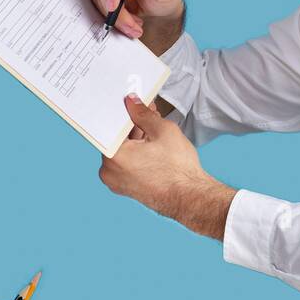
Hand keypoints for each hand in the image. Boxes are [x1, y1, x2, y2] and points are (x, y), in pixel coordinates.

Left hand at [99, 94, 234, 239]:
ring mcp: (116, 182)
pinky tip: (154, 147)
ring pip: (123, 152)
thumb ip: (143, 114)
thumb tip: (132, 102)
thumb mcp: (163, 130)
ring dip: (136, 139)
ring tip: (155, 131)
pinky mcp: (126, 189)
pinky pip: (127, 165)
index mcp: (113, 156)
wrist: (190, 198)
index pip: (112, 125)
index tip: (133, 103)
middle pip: (117, 139)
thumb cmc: (178, 169)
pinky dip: (137, 154)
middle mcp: (108, 171)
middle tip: (149, 113)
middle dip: (133, 125)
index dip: (125, 111)